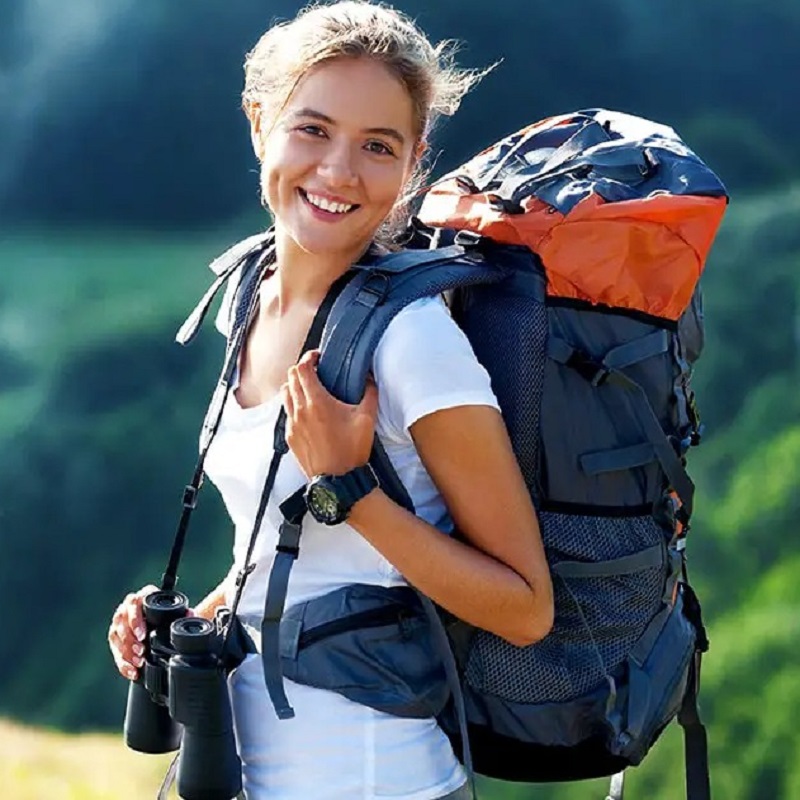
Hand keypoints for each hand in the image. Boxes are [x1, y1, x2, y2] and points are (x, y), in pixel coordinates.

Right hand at [107, 585, 195, 680]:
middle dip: (129, 639)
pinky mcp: (116, 637)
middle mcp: (128, 607)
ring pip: (116, 636)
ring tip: (139, 663)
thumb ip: (184, 613)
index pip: (133, 604)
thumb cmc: (172, 614)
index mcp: (143, 596)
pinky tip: (132, 672)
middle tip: (141, 651)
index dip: (135, 621)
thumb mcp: (178, 612)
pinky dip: (123, 663)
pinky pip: (115, 650)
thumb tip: (190, 614)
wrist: (165, 623)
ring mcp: (120, 622)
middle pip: (121, 622)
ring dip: (126, 652)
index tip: (142, 635)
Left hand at [281, 350, 377, 476]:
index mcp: (317, 402)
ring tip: (310, 389)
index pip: (302, 368)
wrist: (338, 480)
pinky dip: (294, 405)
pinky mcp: (289, 437)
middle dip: (302, 370)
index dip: (309, 358)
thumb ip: (370, 393)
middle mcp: (300, 410)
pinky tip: (307, 412)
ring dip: (295, 386)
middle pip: (290, 377)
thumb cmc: (352, 450)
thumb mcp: (368, 419)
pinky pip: (286, 413)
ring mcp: (292, 424)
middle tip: (316, 371)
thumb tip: (368, 378)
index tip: (318, 357)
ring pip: (285, 394)